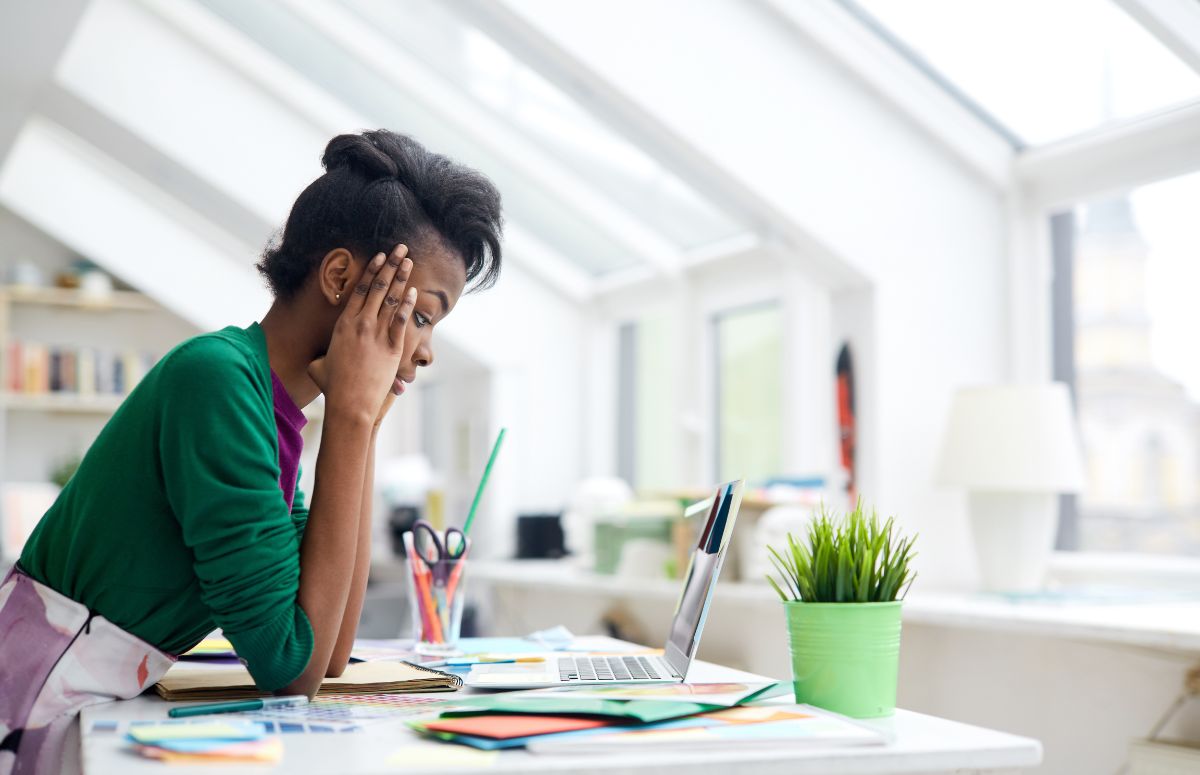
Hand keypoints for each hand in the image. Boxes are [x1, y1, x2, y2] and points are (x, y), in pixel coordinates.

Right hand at [313, 245, 415, 425]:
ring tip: (409, 261)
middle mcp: (360, 325)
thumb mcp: (319, 367)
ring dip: (401, 278)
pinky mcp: (392, 347)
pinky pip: (401, 321)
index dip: (371, 271)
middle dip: (390, 266)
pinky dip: (407, 304)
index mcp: (343, 325)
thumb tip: (315, 361)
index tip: (379, 257)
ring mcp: (377, 335)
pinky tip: (412, 290)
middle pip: (377, 288)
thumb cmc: (334, 387)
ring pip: (390, 299)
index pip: (358, 290)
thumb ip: (320, 358)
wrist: (350, 404)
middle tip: (400, 249)